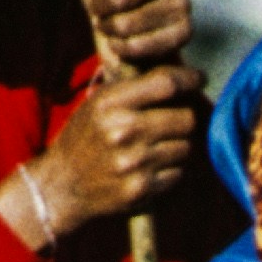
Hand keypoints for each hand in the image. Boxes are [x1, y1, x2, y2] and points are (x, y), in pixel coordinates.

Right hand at [14, 55, 201, 235]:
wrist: (63, 186)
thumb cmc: (86, 137)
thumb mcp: (98, 103)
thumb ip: (134, 86)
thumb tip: (180, 73)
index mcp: (110, 103)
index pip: (166, 84)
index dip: (189, 79)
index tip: (199, 79)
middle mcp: (123, 131)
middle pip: (186, 118)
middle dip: (185, 117)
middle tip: (176, 119)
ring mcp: (134, 162)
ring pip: (186, 146)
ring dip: (180, 144)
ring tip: (161, 145)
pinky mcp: (142, 189)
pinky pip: (179, 172)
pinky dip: (172, 169)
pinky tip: (154, 166)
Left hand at [79, 0, 192, 65]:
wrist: (129, 28)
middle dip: (99, 5)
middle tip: (98, 7)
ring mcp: (183, 4)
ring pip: (126, 23)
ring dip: (107, 27)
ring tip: (108, 23)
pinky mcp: (184, 33)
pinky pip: (139, 45)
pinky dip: (120, 46)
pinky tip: (120, 41)